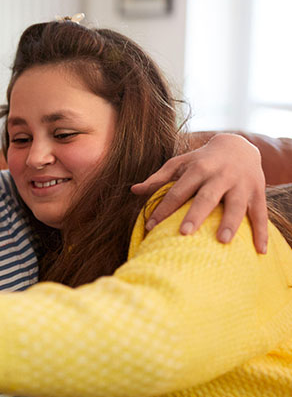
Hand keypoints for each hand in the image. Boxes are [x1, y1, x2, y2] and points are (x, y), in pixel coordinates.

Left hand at [131, 133, 267, 252]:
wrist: (238, 145)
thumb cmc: (201, 159)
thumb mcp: (179, 163)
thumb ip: (158, 178)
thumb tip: (134, 190)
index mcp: (197, 169)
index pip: (177, 191)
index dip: (164, 209)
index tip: (151, 227)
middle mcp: (220, 176)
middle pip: (206, 196)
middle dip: (196, 214)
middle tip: (185, 233)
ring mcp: (241, 184)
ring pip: (237, 204)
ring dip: (230, 222)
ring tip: (223, 241)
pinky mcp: (258, 192)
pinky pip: (261, 214)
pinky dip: (262, 232)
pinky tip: (259, 251)